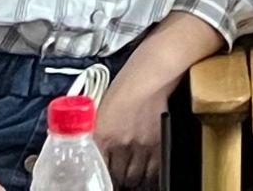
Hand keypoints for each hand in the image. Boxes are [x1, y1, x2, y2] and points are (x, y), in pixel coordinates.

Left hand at [97, 60, 179, 187]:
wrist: (150, 75)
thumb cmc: (127, 83)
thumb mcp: (104, 108)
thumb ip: (99, 130)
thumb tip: (94, 143)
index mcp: (102, 134)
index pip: (97, 165)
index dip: (99, 173)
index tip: (100, 176)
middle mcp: (119, 142)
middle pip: (116, 174)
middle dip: (116, 178)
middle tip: (117, 177)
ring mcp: (140, 145)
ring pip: (134, 176)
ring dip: (132, 178)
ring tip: (132, 176)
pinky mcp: (159, 144)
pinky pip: (153, 171)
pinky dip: (150, 175)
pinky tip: (148, 174)